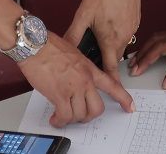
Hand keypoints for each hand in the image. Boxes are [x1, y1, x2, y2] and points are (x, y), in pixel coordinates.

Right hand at [19, 36, 133, 126]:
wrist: (35, 45)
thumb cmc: (49, 46)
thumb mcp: (73, 52)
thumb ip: (79, 68)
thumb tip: (75, 80)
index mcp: (90, 69)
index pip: (112, 85)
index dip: (123, 98)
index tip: (130, 106)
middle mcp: (85, 80)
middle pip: (97, 108)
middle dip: (88, 116)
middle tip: (80, 116)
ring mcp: (73, 88)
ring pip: (80, 115)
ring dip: (71, 119)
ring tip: (63, 116)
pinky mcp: (59, 95)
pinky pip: (64, 116)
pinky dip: (60, 121)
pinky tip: (55, 118)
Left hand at [64, 0, 140, 81]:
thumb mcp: (83, 15)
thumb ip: (74, 34)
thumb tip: (65, 49)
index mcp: (110, 40)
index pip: (110, 67)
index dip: (110, 81)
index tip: (111, 90)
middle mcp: (123, 37)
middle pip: (115, 56)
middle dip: (108, 61)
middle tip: (97, 60)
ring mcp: (132, 28)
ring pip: (122, 44)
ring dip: (114, 46)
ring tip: (103, 39)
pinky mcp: (136, 20)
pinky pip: (127, 33)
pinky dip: (120, 34)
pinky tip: (111, 23)